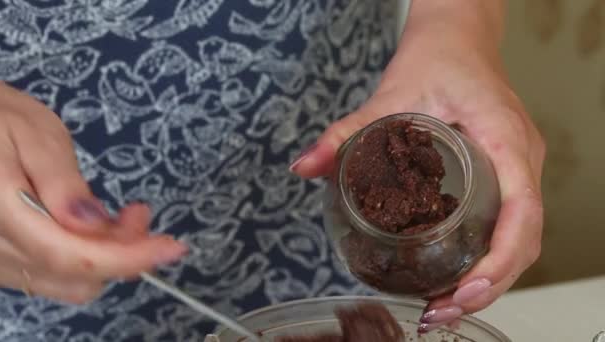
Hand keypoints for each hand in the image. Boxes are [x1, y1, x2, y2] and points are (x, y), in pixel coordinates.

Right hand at [0, 82, 186, 303]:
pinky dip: (85, 257)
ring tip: (122, 215)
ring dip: (107, 256)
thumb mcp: (30, 131)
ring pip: (66, 283)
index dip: (126, 258)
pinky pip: (52, 275)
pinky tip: (93, 226)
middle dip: (122, 252)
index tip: (171, 247)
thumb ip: (60, 181)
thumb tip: (93, 224)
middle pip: (75, 277)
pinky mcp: (2, 262)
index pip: (70, 255)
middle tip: (138, 212)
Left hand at [290, 1, 544, 331]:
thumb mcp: (388, 96)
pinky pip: (510, 225)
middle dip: (487, 284)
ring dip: (489, 279)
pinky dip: (488, 259)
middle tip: (438, 312)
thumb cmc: (436, 61)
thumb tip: (304, 167)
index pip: (522, 209)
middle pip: (523, 238)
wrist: (457, 42)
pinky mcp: (507, 174)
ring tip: (443, 307)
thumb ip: (345, 134)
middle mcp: (521, 158)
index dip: (499, 259)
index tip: (464, 290)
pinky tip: (455, 277)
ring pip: (520, 238)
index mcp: (504, 136)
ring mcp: (518, 168)